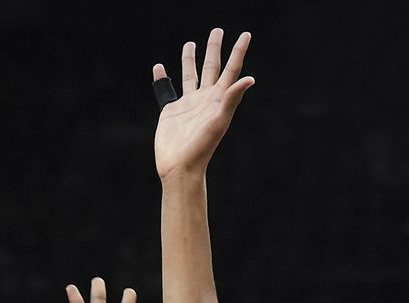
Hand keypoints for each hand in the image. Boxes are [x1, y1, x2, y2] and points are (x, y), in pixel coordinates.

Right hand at [153, 28, 254, 179]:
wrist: (181, 167)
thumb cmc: (202, 148)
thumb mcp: (219, 121)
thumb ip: (232, 98)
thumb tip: (249, 78)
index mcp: (219, 99)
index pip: (231, 69)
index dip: (238, 52)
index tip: (246, 35)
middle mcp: (205, 99)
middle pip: (212, 67)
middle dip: (214, 49)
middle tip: (217, 30)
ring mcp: (188, 104)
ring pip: (190, 76)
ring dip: (190, 60)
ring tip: (190, 43)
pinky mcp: (171, 111)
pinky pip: (166, 90)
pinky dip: (161, 79)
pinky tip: (159, 68)